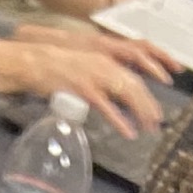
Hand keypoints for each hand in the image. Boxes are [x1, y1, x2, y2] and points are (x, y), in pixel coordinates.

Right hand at [0, 32, 172, 134]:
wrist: (35, 62)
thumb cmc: (56, 68)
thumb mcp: (85, 70)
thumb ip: (101, 81)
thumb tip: (115, 99)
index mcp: (106, 58)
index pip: (135, 75)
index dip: (148, 93)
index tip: (156, 109)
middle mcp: (105, 65)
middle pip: (135, 85)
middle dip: (149, 106)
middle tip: (157, 123)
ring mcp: (95, 76)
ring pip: (126, 94)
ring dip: (141, 113)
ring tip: (149, 129)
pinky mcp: (84, 89)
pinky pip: (107, 107)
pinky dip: (120, 121)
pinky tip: (129, 133)